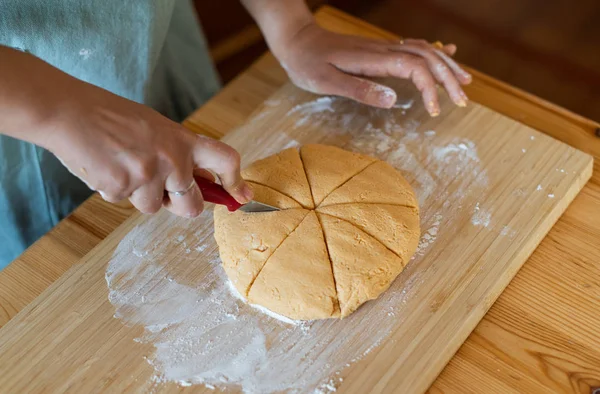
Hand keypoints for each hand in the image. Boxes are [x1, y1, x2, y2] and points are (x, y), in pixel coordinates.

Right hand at [46, 84, 252, 216]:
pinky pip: (124, 203)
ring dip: (140, 196)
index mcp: (183, 140)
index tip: (240, 197)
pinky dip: (115, 190)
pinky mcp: (122, 189)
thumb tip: (195, 179)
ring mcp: (147, 176)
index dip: (236, 182)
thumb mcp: (155, 127)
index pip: (225, 160)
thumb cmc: (111, 116)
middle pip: (192, 206)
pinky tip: (105, 167)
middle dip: (181, 206)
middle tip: (166, 193)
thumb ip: (177, 152)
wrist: (70, 113)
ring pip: (153, 208)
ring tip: (122, 166)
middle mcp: (171, 160)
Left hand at [274, 23, 471, 115]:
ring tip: (465, 81)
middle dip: (448, 78)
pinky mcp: (378, 49)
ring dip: (446, 65)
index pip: (415, 69)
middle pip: (427, 57)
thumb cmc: (308, 64)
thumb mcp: (327, 82)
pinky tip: (444, 52)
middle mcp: (383, 49)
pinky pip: (413, 46)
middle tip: (464, 100)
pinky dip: (433, 51)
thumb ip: (359, 90)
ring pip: (424, 50)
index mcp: (374, 59)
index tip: (434, 111)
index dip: (430, 89)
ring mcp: (382, 47)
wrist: (297, 41)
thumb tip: (393, 100)